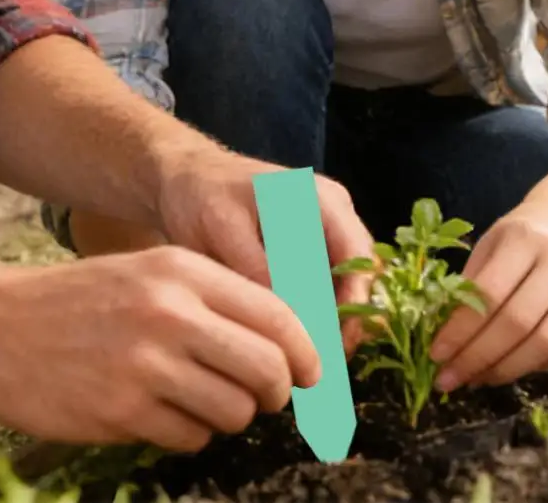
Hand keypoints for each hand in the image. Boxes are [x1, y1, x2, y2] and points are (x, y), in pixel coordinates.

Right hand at [0, 245, 320, 451]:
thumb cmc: (84, 300)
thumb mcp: (151, 272)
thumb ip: (214, 298)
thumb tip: (284, 339)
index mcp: (185, 271)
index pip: (277, 315)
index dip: (305, 350)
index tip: (311, 371)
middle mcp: (172, 314)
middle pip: (267, 368)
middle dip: (278, 391)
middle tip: (270, 396)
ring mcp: (146, 365)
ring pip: (235, 410)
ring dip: (233, 415)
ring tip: (207, 401)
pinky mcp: (122, 412)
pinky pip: (190, 437)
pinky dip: (189, 433)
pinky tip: (165, 414)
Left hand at [156, 145, 375, 355]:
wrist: (185, 178)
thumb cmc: (202, 197)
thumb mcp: (225, 231)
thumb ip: (260, 271)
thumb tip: (290, 321)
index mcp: (322, 200)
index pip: (358, 258)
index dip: (352, 306)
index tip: (330, 348)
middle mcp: (335, 214)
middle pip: (362, 276)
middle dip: (347, 323)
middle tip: (320, 369)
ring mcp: (328, 231)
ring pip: (349, 287)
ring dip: (336, 325)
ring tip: (309, 367)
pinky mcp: (313, 250)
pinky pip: (330, 288)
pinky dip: (320, 318)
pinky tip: (297, 348)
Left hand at [427, 197, 547, 391]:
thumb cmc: (526, 234)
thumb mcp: (492, 242)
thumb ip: (471, 284)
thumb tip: (445, 339)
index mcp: (525, 236)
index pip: (489, 293)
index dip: (461, 330)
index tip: (436, 355)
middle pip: (518, 323)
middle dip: (478, 358)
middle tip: (449, 379)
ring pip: (546, 344)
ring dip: (506, 370)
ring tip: (478, 378)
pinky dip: (536, 366)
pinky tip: (512, 367)